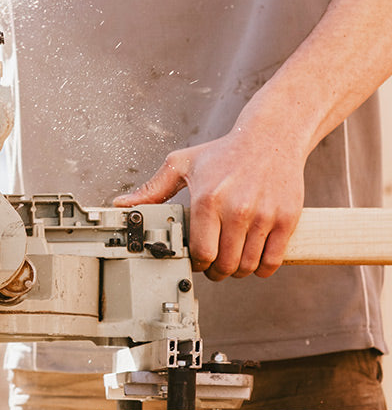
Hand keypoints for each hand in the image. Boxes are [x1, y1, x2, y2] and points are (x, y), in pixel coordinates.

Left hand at [113, 119, 306, 281]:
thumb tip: (122, 205)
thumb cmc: (224, 152)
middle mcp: (236, 210)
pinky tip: (253, 258)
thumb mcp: (182, 164)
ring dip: (238, 271)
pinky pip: (272, 261)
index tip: (196, 260)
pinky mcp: (286, 220)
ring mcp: (264, 216)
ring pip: (248, 267)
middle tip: (213, 264)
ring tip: (231, 258)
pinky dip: (261, 268)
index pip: (201, 253)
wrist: (270, 138)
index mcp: (208, 199)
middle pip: (225, 266)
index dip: (196, 263)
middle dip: (216, 271)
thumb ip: (152, 189)